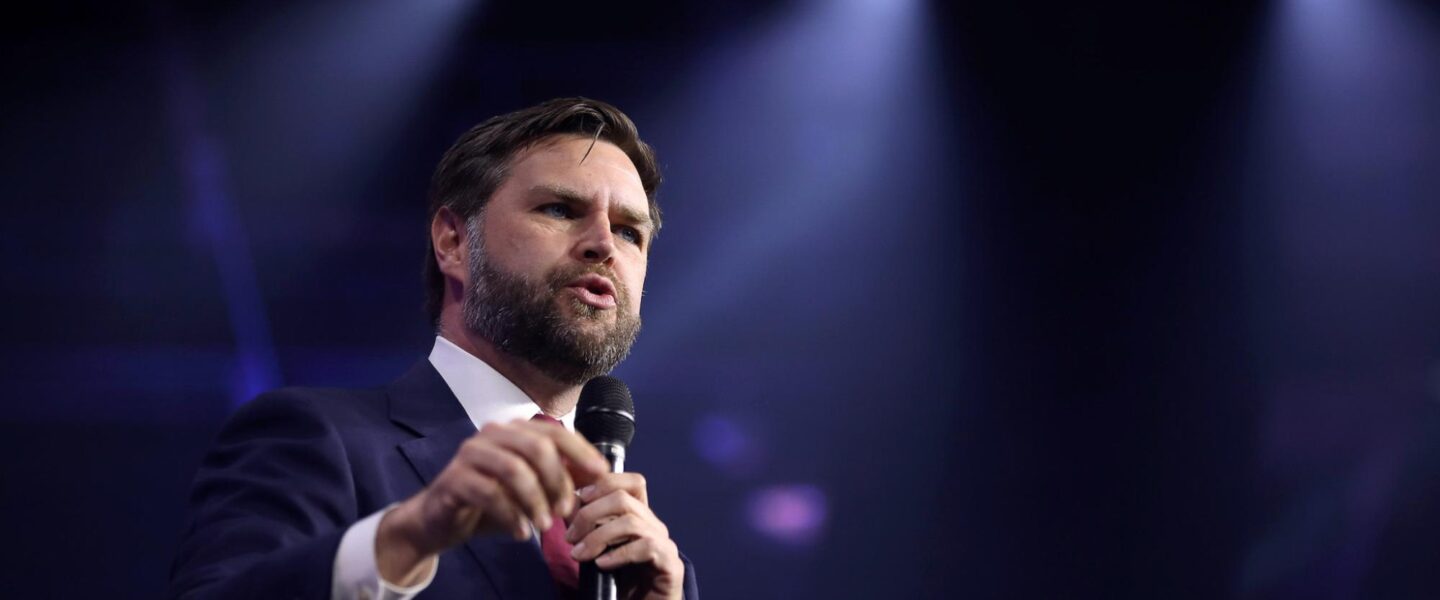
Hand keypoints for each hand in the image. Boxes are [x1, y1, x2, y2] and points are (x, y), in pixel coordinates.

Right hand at [376, 419, 610, 584]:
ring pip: (514, 469)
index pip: (554, 432)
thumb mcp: (532, 490)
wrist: (440, 521)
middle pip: (536, 447)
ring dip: (535, 501)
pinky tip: (520, 532)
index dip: (581, 451)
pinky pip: (489, 493)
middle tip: (566, 510)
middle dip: (558, 481)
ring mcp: (470, 454)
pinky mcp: (454, 478)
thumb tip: (599, 477)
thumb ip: (561, 479)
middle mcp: (493, 435)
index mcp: (514, 432)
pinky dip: (511, 515)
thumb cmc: (491, 502)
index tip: (600, 474)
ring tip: (544, 526)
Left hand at [566, 473, 684, 599]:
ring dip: (598, 536)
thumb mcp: (596, 551)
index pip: (632, 482)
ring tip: (579, 554)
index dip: (604, 482)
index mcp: (640, 518)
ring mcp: (665, 544)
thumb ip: (586, 528)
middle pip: (624, 498)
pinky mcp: (671, 565)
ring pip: (631, 522)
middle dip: (590, 514)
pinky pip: (646, 547)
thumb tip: (568, 503)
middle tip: (570, 537)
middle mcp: (654, 526)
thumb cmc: (617, 585)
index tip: (578, 498)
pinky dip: (619, 554)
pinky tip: (602, 565)